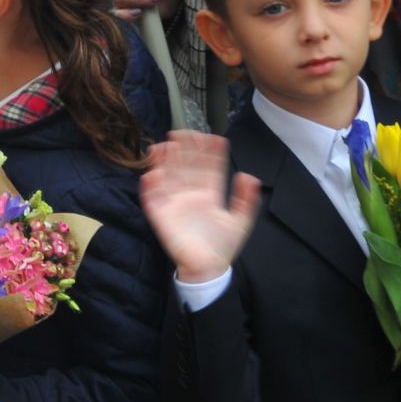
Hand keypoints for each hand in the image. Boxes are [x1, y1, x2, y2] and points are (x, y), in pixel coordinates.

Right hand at [141, 131, 260, 283]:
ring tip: (165, 147)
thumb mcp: (240, 222)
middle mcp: (190, 194)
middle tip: (183, 133)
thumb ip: (246, 200)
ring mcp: (174, 203)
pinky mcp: (161, 215)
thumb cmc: (223, 245)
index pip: (208, 168)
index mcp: (209, 194)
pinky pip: (152, 199)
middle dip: (184, 150)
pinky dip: (151, 187)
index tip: (212, 138)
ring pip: (167, 177)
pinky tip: (153, 174)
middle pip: (185, 166)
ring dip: (164, 162)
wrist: (208, 268)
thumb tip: (249, 176)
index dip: (209, 153)